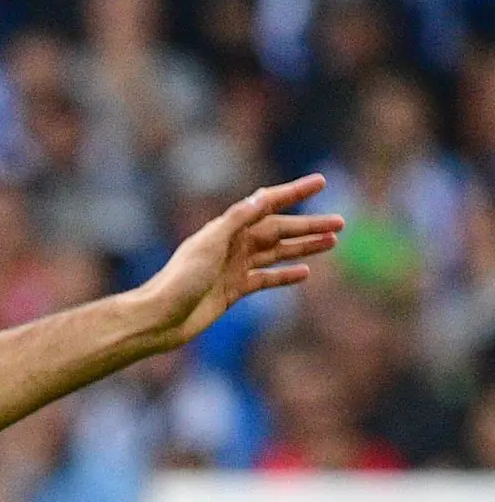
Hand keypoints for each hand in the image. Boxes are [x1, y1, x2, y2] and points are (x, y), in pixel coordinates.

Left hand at [135, 176, 343, 351]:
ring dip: (304, 247)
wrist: (159, 319)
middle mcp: (232, 245)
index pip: (267, 204)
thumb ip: (237, 220)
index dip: (294, 192)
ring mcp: (234, 268)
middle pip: (279, 230)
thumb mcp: (209, 244)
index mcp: (227, 229)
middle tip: (341, 222)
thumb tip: (263, 197)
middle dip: (309, 225)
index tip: (321, 182)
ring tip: (332, 242)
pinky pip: (266, 278)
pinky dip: (285, 275)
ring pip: (277, 253)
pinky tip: (305, 272)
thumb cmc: (180, 280)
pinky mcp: (233, 291)